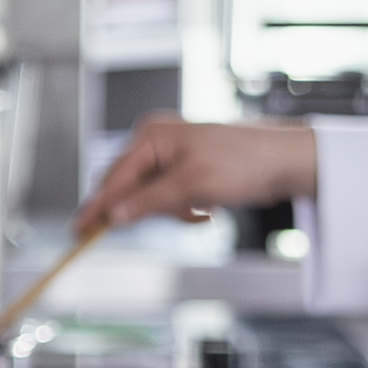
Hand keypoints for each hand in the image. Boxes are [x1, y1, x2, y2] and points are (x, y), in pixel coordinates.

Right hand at [76, 116, 317, 237]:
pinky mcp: (184, 167)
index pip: (113, 178)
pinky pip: (167, 195)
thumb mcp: (192, 187)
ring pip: (149, 195)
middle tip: (174, 219)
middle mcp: (155, 141)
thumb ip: (148, 203)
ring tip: (201, 212)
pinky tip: (206, 210)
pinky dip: (182, 209)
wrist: (288, 162)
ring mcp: (170, 154)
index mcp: (151, 137)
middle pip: (128, 187)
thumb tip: (113, 218)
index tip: (79, 231)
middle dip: (146, 209)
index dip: (98, 208)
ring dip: (171, 212)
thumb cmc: (245, 164)